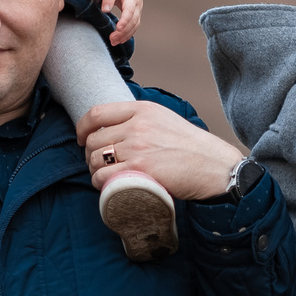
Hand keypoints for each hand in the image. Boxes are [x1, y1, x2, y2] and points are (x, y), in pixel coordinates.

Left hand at [77, 99, 239, 199]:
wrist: (214, 167)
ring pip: (95, 159)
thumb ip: (140, 119)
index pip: (97, 112)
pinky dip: (100, 183)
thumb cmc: (191, 147)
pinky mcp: (139, 170)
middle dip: (90, 153)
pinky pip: (103, 177)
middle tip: (99, 164)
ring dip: (94, 170)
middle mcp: (137, 126)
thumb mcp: (165, 119)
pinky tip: (108, 186)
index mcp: (142, 110)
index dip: (82, 127)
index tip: (82, 138)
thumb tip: (114, 126)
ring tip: (105, 176)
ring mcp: (137, 147)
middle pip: (93, 139)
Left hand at [99, 0, 143, 40]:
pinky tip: (120, 40)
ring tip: (114, 42)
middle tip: (112, 39)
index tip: (118, 28)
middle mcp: (137, 4)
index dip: (125, 20)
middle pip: (133, 20)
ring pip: (135, 25)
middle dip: (123, 31)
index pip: (130, 10)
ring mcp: (138, 10)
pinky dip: (128, 34)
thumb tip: (105, 10)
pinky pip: (134, 26)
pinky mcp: (136, 15)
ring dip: (125, 35)